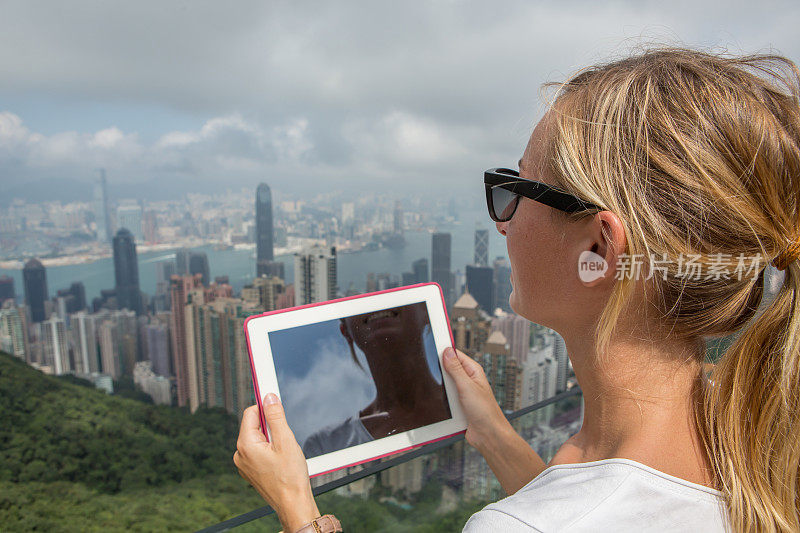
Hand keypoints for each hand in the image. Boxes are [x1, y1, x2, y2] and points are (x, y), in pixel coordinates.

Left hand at [234, 393, 319, 531]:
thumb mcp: (286, 441)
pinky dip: (269, 449)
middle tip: (284, 436)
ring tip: (283, 452)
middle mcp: (240, 454)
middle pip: (254, 425)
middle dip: (270, 426)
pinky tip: (280, 460)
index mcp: (245, 445)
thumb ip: (276, 416)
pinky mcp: (250, 470)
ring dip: (270, 439)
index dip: (265, 406)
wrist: (293, 504)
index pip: (251, 413)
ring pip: (257, 438)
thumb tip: (269, 398)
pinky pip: (257, 451)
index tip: (274, 400)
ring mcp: (244, 464)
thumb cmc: (290, 478)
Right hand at [442, 347, 509, 449]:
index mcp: (473, 371)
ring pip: (444, 385)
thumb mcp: (467, 387)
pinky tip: (440, 403)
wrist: (488, 435)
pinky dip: (441, 400)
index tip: (431, 349)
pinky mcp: (457, 405)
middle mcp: (468, 380)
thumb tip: (447, 352)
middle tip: (432, 374)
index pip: (455, 355)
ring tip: (440, 392)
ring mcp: (462, 393)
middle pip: (447, 369)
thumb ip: (456, 369)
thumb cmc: (486, 412)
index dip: (443, 352)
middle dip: (439, 372)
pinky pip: (444, 398)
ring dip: (440, 389)